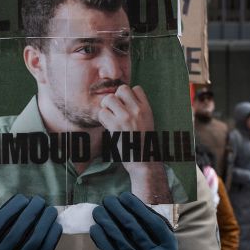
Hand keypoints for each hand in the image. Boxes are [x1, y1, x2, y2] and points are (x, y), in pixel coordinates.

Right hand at [0, 195, 61, 249]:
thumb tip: (23, 200)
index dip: (10, 210)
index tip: (23, 198)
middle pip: (16, 233)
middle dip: (31, 212)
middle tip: (40, 200)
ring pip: (33, 242)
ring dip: (45, 223)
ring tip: (50, 211)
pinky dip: (52, 237)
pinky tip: (55, 226)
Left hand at [90, 192, 177, 249]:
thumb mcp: (160, 244)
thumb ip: (150, 225)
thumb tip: (127, 202)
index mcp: (170, 247)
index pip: (154, 222)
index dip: (138, 207)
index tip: (124, 196)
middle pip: (134, 229)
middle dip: (118, 211)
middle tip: (107, 199)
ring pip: (120, 240)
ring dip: (106, 222)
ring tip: (97, 211)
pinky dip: (101, 239)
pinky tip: (95, 228)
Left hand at [96, 85, 171, 202]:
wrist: (143, 161)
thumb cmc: (143, 143)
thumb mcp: (147, 122)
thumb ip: (137, 110)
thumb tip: (122, 99)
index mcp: (147, 108)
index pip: (135, 88)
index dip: (128, 96)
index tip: (126, 106)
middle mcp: (137, 110)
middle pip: (121, 89)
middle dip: (116, 98)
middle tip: (115, 111)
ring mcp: (126, 117)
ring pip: (109, 99)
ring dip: (106, 107)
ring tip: (110, 118)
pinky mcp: (116, 126)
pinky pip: (102, 113)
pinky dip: (102, 119)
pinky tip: (108, 126)